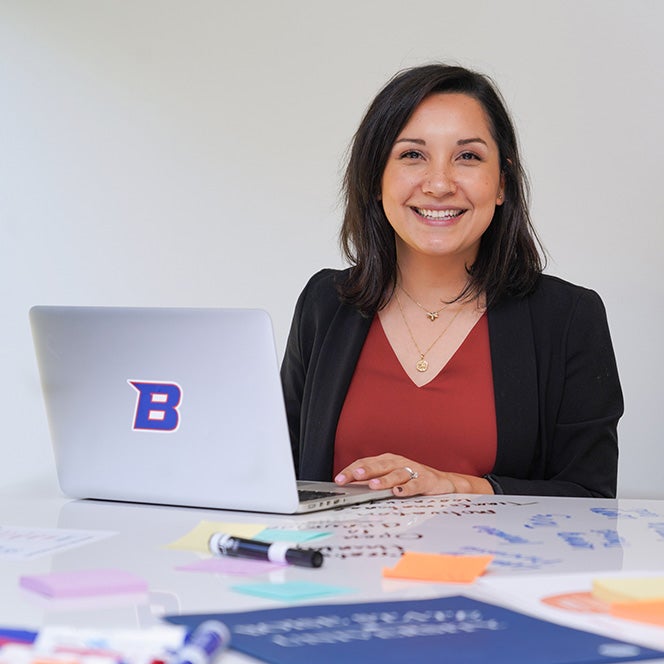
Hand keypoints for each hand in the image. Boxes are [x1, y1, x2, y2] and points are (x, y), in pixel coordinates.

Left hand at [334, 453, 493, 496]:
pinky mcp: (426, 480)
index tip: (339, 480)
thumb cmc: (412, 480)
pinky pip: (415, 484)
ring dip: (384, 479)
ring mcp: (412, 470)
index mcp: (387, 461)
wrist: (443, 483)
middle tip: (352, 476)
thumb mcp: (390, 479)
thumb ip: (372, 482)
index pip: (365, 462)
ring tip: (372, 485)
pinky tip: (399, 493)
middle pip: (378, 465)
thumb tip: (350, 488)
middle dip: (364, 471)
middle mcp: (398, 463)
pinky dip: (407, 488)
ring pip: (395, 474)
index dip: (351, 470)